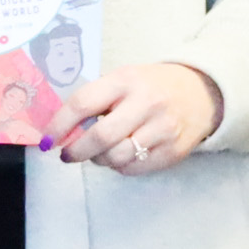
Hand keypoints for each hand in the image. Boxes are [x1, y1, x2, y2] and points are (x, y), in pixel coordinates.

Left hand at [57, 61, 223, 173]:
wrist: (201, 93)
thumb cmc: (151, 86)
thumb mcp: (124, 80)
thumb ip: (97, 100)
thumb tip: (63, 130)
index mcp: (126, 81)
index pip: (83, 104)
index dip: (59, 125)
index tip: (47, 140)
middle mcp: (146, 104)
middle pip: (100, 137)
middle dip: (76, 151)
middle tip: (68, 154)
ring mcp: (162, 129)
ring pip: (116, 157)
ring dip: (99, 160)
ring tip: (99, 152)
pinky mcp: (173, 151)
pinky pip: (134, 168)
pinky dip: (120, 166)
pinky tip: (122, 154)